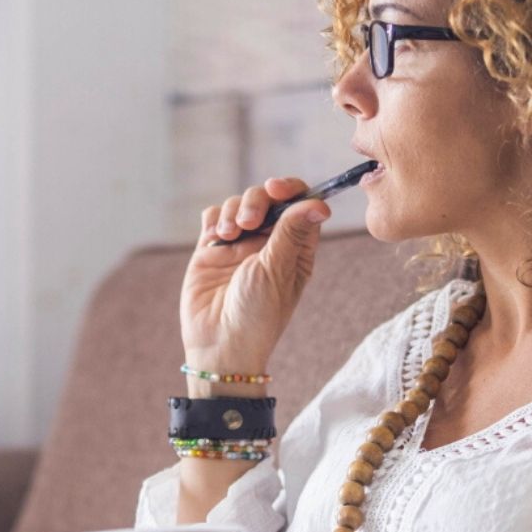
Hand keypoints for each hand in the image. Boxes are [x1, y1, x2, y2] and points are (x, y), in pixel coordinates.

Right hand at [180, 177, 330, 372]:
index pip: (300, 204)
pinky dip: (215, 219)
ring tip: (228, 236)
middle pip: (267, 198)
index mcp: (296, 248)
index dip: (291, 189)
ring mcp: (239, 244)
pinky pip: (213, 217)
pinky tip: (215, 238)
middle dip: (256, 201)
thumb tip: (320, 203)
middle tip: (249, 222)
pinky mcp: (212, 249)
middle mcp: (269, 242)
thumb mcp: (278, 270)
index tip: (276, 189)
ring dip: (232, 211)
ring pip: (238, 203)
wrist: (219, 343)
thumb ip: (291, 232)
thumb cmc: (258, 314)